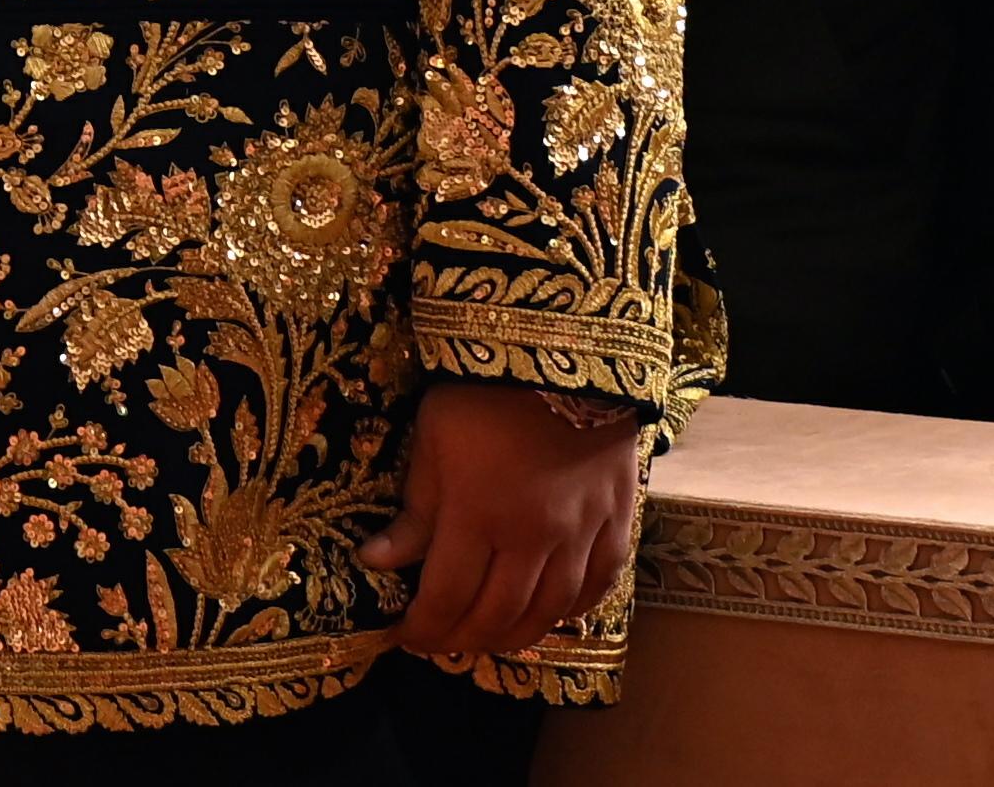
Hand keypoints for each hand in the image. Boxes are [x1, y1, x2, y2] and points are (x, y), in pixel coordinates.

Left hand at [364, 378, 645, 663]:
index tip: (403, 633)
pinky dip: (569, 610)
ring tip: (485, 634)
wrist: (565, 352)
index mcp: (478, 515)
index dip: (422, 627)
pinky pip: (597, 587)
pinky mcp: (617, 523)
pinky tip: (547, 612)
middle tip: (439, 641)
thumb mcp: (433, 440)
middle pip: (497, 615)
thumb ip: (414, 510)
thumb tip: (377, 563)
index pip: (446, 598)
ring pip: (548, 613)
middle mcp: (533, 537)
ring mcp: (581, 535)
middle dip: (461, 638)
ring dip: (512, 634)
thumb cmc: (484, 392)